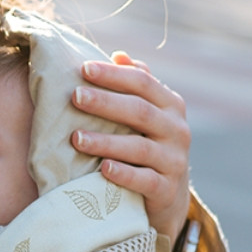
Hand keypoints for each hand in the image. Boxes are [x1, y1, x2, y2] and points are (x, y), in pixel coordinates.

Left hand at [71, 51, 190, 240]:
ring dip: (106, 142)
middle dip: (106, 103)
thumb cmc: (149, 145)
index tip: (84, 68)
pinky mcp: (166, 189)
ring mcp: (174, 161)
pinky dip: (124, 175)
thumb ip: (138, 85)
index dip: (114, 75)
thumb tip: (118, 55)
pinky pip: (144, 180)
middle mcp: (176, 130)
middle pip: (140, 111)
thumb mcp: (149, 114)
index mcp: (170, 105)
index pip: (143, 82)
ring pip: (139, 148)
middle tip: (75, 96)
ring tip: (76, 138)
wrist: (169, 196)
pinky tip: (103, 169)